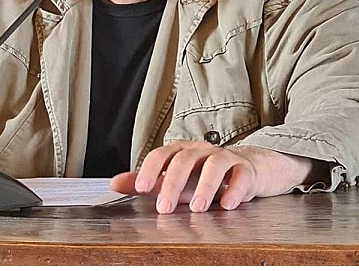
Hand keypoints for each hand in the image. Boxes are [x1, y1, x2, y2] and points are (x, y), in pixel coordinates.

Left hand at [110, 141, 259, 213]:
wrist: (243, 171)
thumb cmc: (202, 177)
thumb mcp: (173, 180)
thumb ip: (146, 182)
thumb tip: (114, 184)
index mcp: (179, 151)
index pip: (161, 155)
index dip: (150, 170)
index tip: (140, 187)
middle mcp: (200, 151)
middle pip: (185, 160)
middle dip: (173, 183)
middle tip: (165, 207)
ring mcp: (224, 157)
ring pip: (214, 164)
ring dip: (205, 186)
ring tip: (198, 208)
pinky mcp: (245, 170)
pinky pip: (241, 176)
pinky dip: (234, 190)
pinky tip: (228, 204)